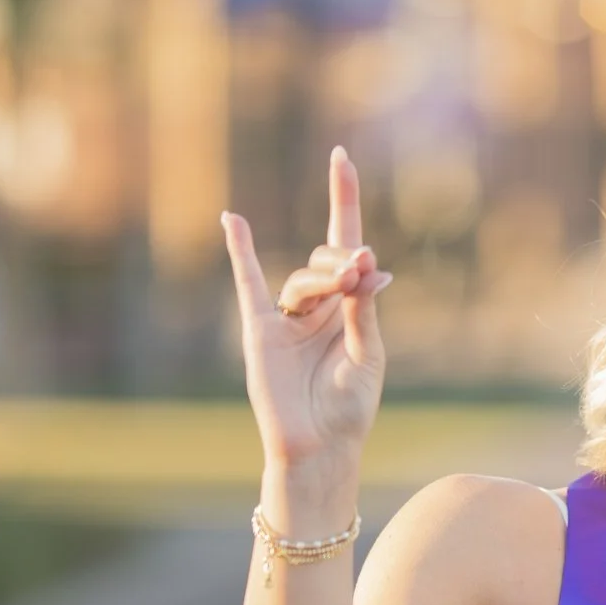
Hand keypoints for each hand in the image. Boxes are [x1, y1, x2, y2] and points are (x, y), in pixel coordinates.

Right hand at [223, 145, 390, 509]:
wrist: (319, 448)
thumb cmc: (350, 409)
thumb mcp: (369, 356)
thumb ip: (364, 310)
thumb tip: (371, 264)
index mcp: (349, 307)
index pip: (347, 243)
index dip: (344, 200)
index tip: (342, 156)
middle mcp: (317, 306)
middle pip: (328, 259)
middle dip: (345, 264)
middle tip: (359, 276)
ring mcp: (286, 316)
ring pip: (303, 278)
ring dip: (324, 279)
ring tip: (343, 287)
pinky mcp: (260, 330)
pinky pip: (248, 282)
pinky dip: (241, 252)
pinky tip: (234, 221)